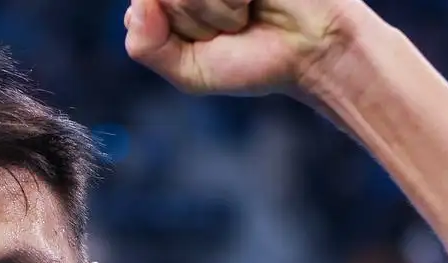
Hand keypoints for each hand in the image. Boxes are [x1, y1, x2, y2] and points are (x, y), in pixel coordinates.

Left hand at [124, 0, 370, 94]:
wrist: (310, 52)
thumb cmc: (249, 61)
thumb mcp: (187, 71)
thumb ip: (146, 46)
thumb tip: (136, 4)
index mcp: (168, 2)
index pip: (138, 10)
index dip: (170, 30)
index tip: (201, 41)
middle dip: (194, 22)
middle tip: (226, 28)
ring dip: (217, 11)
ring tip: (242, 14)